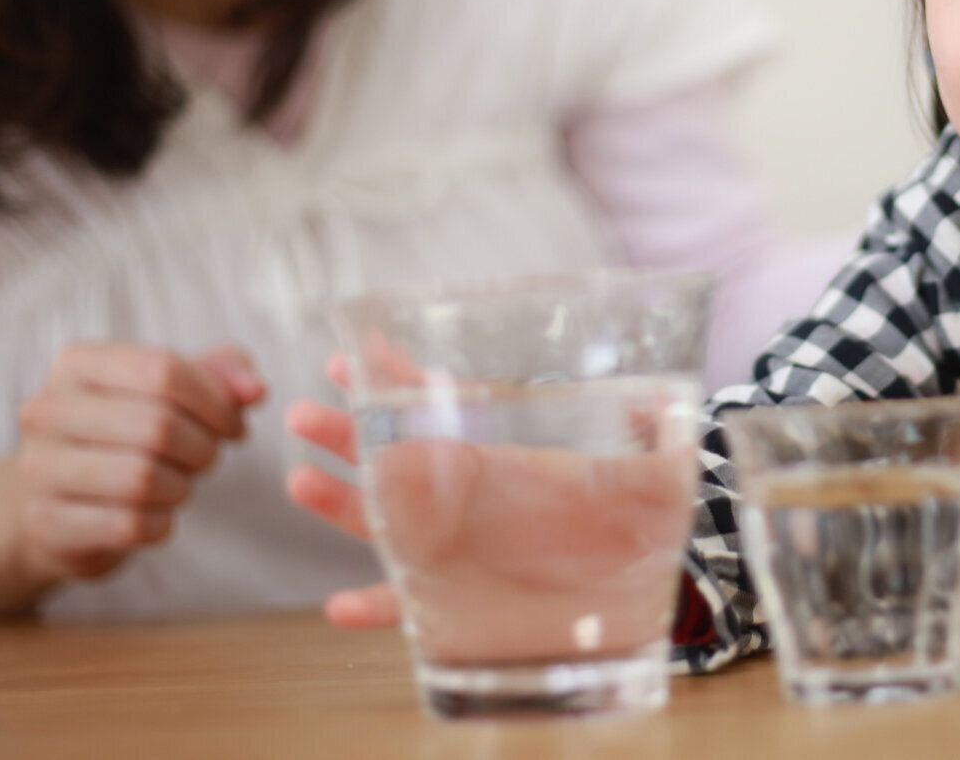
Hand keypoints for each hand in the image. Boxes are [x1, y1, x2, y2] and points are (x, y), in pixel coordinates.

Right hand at [0, 341, 264, 613]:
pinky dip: (160, 524)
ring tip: (179, 485)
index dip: (216, 402)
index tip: (233, 426)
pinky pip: (129, 525)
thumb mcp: (172, 392)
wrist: (58, 502)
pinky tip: (156, 517)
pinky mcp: (46, 522)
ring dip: (180, 487)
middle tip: (206, 459)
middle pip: (157, 425)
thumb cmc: (127, 434)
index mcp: (78, 364)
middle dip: (202, 448)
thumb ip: (222, 375)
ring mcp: (39, 468)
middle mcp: (47, 410)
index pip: (164, 371)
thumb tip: (254, 390)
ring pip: (142, 477)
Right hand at [286, 352, 697, 654]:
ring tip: (301, 480)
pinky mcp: (459, 604)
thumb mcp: (650, 472)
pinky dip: (374, 608)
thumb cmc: (631, 528)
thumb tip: (658, 403)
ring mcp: (456, 552)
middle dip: (348, 433)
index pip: (439, 411)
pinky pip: (408, 608)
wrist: (632, 595)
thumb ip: (653, 436)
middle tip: (305, 410)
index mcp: (499, 460)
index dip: (400, 380)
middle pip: (393, 462)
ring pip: (384, 525)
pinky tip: (338, 608)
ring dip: (341, 502)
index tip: (359, 350)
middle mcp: (467, 502)